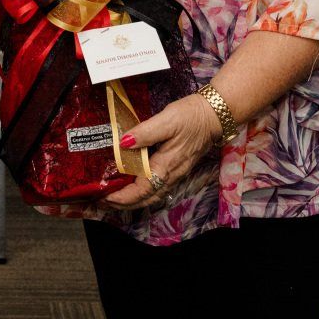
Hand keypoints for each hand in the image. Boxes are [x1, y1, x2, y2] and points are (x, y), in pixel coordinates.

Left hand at [102, 92, 220, 209]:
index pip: (141, 190)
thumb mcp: (166, 121)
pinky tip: (134, 186)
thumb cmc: (191, 117)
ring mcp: (175, 174)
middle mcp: (171, 175)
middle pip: (145, 199)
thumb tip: (123, 143)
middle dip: (123, 204)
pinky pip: (157, 187)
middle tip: (103, 202)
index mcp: (165, 166)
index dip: (122, 197)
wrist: (215, 115)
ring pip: (151, 195)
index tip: (105, 197)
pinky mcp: (176, 168)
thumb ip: (144, 133)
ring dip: (132, 200)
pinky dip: (142, 192)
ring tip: (114, 198)